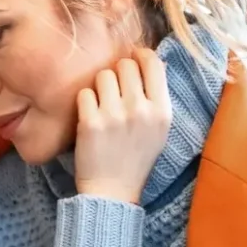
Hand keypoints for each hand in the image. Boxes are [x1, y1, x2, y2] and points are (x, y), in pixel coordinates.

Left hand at [74, 49, 170, 204]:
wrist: (112, 191)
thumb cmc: (136, 157)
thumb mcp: (159, 129)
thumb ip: (156, 97)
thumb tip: (149, 60)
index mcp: (162, 111)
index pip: (154, 63)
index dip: (140, 55)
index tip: (133, 61)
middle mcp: (141, 110)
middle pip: (125, 64)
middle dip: (117, 73)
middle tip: (114, 91)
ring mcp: (115, 116)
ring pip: (103, 75)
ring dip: (100, 87)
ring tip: (102, 105)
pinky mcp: (90, 123)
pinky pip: (84, 93)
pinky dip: (85, 102)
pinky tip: (90, 116)